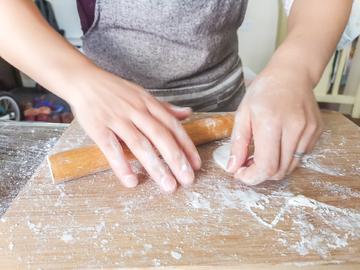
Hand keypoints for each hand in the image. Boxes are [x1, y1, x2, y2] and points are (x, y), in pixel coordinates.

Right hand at [68, 68, 200, 191]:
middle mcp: (136, 111)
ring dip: (155, 166)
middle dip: (176, 160)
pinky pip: (111, 149)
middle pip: (160, 136)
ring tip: (167, 185)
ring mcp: (117, 119)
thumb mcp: (142, 95)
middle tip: (187, 180)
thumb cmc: (115, 90)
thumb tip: (187, 114)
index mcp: (148, 104)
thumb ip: (164, 108)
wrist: (84, 80)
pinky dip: (121, 165)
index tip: (196, 164)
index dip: (186, 145)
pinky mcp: (98, 127)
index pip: (172, 126)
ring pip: (139, 144)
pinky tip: (132, 181)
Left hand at [226, 67, 322, 184]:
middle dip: (260, 174)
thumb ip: (238, 143)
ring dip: (274, 167)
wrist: (292, 74)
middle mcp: (294, 128)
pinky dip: (286, 157)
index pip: (266, 166)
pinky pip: (300, 156)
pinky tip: (278, 143)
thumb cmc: (264, 91)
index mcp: (271, 123)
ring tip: (262, 153)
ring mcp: (309, 131)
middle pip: (279, 171)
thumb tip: (232, 168)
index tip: (241, 174)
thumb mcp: (243, 114)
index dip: (252, 177)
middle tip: (248, 163)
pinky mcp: (316, 132)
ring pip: (290, 166)